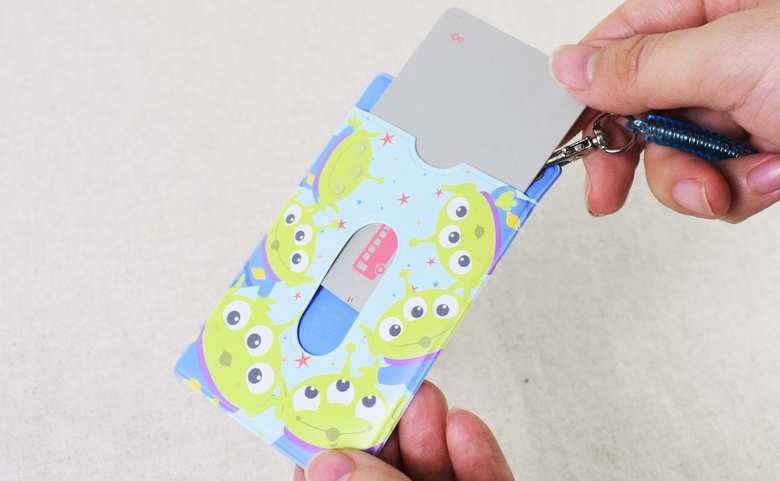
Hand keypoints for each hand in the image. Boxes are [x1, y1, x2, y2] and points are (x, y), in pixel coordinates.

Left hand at [292, 381, 512, 480]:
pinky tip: (466, 430)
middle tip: (391, 386)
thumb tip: (331, 466)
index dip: (328, 440)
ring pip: (432, 470)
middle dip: (390, 422)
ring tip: (430, 400)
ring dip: (432, 429)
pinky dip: (477, 455)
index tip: (329, 398)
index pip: (331, 479)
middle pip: (384, 465)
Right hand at [551, 0, 779, 222]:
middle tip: (608, 193)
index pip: (621, 43)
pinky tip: (774, 174)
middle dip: (638, 156)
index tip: (568, 138)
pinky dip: (742, 191)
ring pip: (678, 157)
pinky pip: (721, 182)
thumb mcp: (732, 58)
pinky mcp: (765, 146)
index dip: (589, 92)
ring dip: (701, 182)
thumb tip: (569, 69)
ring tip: (744, 177)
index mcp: (709, 9)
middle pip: (640, 111)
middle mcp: (722, 56)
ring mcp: (744, 104)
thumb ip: (643, 66)